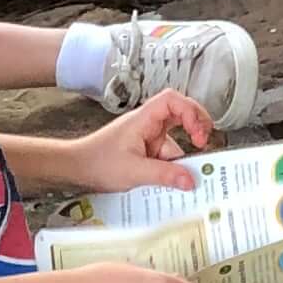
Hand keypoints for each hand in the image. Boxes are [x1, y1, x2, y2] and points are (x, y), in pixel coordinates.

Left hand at [68, 90, 214, 193]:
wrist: (77, 168)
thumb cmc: (97, 161)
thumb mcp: (134, 171)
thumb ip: (164, 175)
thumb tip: (190, 179)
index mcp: (144, 119)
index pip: (173, 100)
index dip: (191, 112)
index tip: (199, 134)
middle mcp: (148, 124)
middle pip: (182, 114)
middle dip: (197, 127)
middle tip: (205, 144)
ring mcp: (148, 137)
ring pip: (176, 141)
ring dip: (183, 157)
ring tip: (187, 176)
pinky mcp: (147, 151)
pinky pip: (168, 156)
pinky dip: (173, 168)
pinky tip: (173, 182)